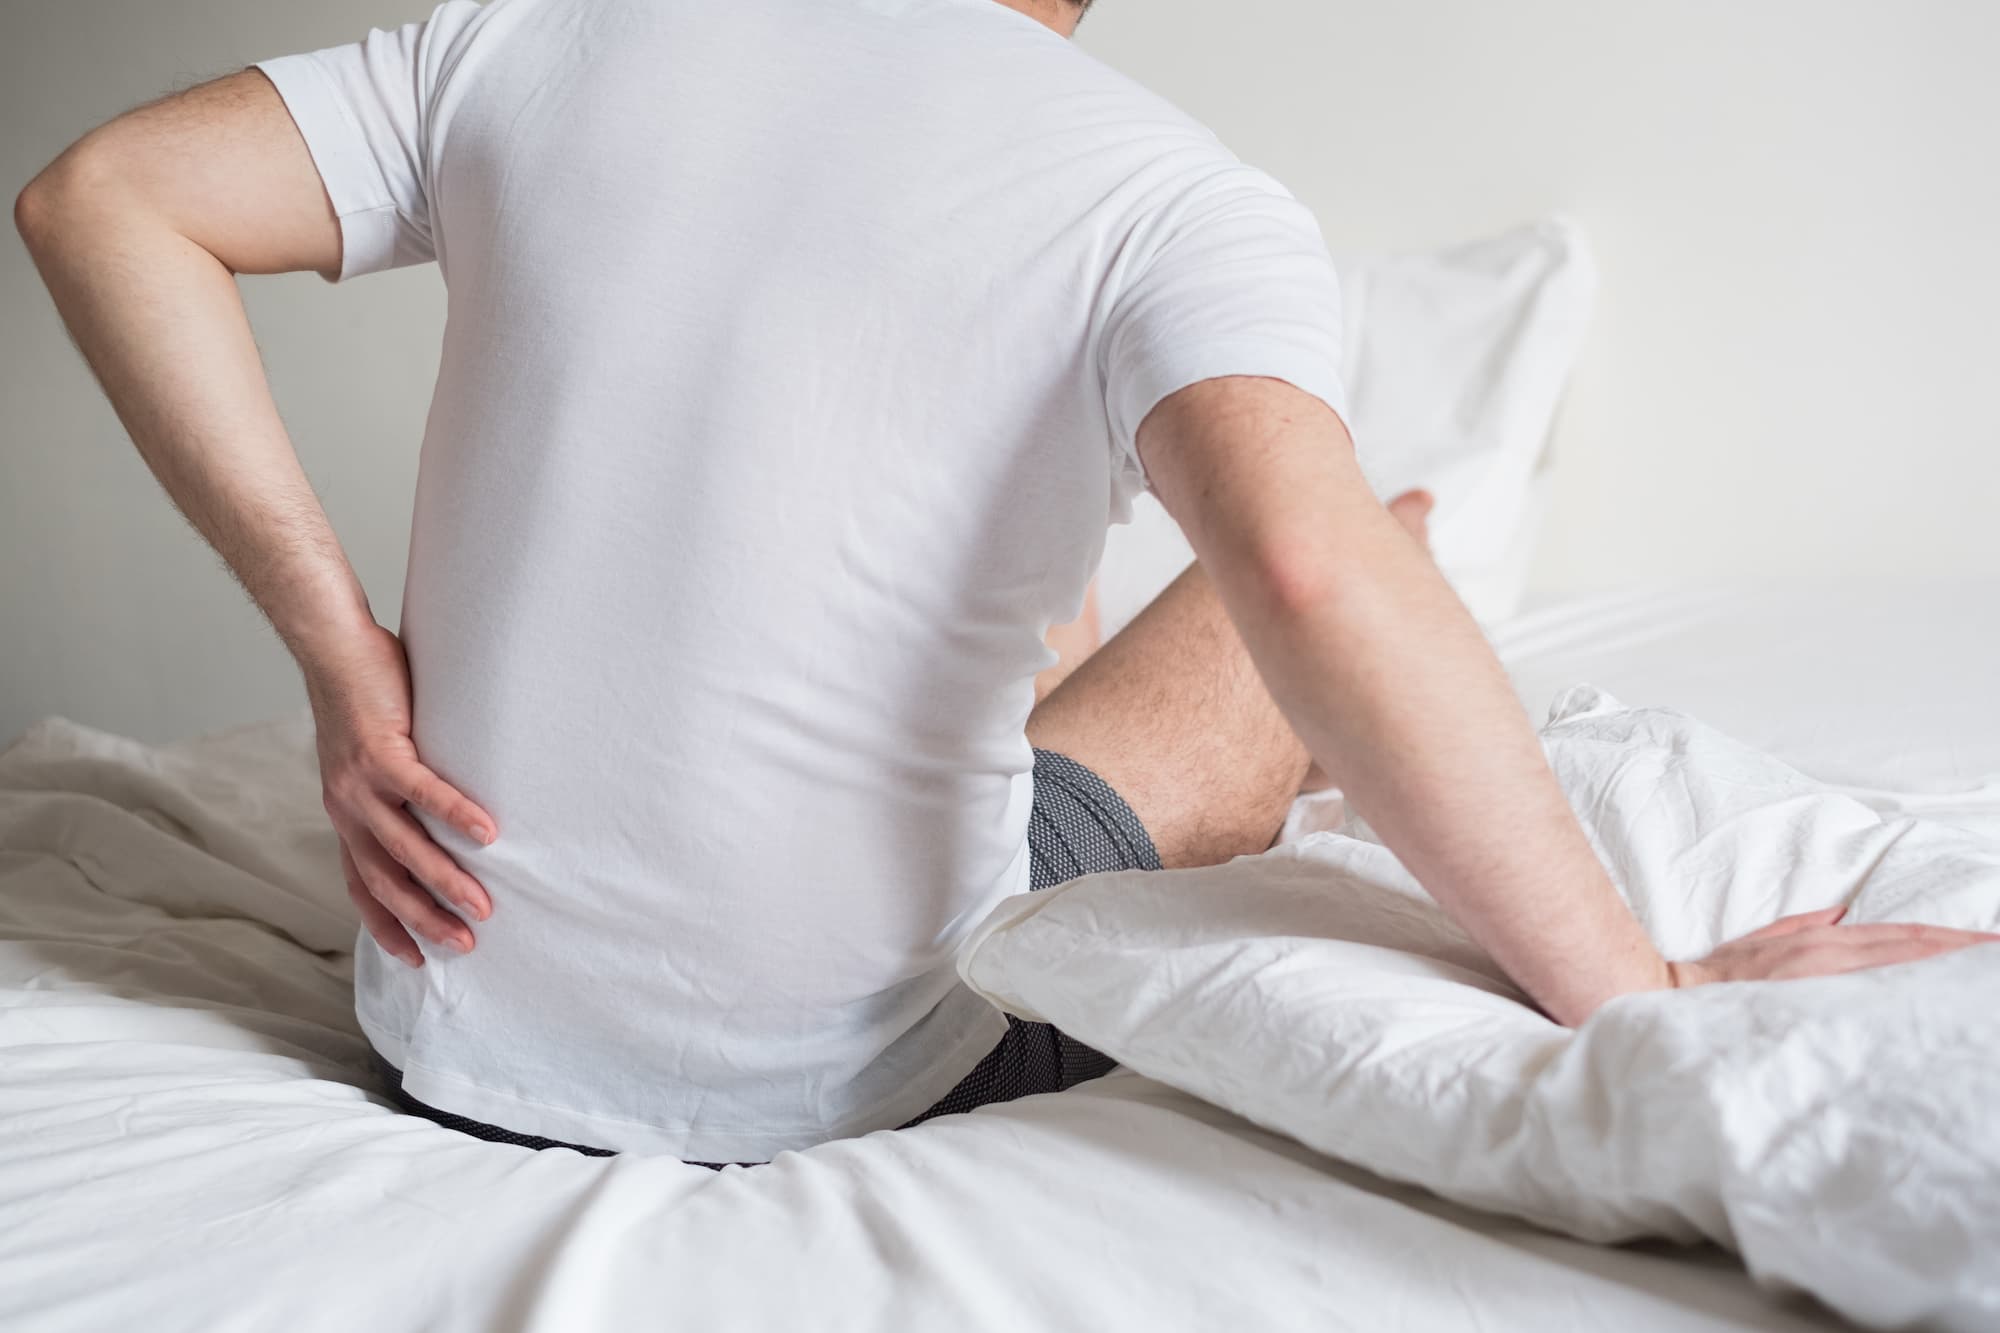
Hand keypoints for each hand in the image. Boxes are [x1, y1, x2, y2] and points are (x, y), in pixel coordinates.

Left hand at [305, 621, 496, 967]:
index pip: (361, 885)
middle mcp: (347, 809)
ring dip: (444, 882)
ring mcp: (360, 785)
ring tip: (481, 906)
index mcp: (345, 814)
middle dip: (424, 919)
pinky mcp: (380, 754)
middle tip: (464, 945)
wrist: (332, 649)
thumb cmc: (363, 695)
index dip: (385, 925)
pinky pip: (423, 793)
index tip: (415, 957)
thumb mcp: (370, 756)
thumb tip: (438, 804)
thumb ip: (397, 787)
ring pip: (403, 848)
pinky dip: (455, 815)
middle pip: (384, 881)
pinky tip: (486, 834)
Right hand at [1668, 905, 1999, 989]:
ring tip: (1990, 967)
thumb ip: (1804, 926)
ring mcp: (1826, 982)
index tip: (1995, 944)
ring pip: (1907, 968)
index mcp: (1824, 943)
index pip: (1906, 936)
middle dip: (1969, 950)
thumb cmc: (1712, 980)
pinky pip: (1879, 999)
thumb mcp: (1761, 943)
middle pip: (1918, 948)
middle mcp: (1832, 956)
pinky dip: (1916, 992)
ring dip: (1953, 967)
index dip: (1954, 939)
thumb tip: (1844, 913)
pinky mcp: (1813, 1007)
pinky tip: (1943, 1000)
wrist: (1668, 999)